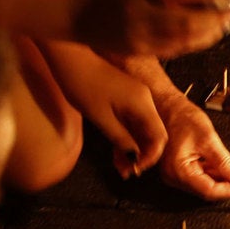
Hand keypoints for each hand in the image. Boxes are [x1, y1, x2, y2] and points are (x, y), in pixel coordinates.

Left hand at [48, 45, 167, 175]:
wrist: (70, 57)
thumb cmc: (82, 85)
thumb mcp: (100, 118)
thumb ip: (121, 138)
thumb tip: (135, 157)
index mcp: (143, 105)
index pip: (160, 137)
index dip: (151, 156)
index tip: (135, 169)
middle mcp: (145, 100)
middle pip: (154, 133)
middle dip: (142, 154)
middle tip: (126, 172)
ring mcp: (136, 97)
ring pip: (142, 128)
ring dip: (133, 147)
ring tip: (119, 166)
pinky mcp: (126, 96)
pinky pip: (133, 120)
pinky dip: (127, 135)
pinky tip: (116, 149)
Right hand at [73, 0, 229, 56]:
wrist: (77, 12)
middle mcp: (139, 18)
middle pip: (186, 23)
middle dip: (215, 20)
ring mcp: (138, 39)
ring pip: (182, 40)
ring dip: (209, 34)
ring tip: (224, 26)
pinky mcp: (138, 53)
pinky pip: (173, 50)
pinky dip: (193, 43)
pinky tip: (205, 36)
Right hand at [155, 91, 229, 199]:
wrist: (169, 106)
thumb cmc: (181, 118)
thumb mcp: (208, 140)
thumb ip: (225, 162)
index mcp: (179, 172)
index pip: (210, 191)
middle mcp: (176, 176)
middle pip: (211, 187)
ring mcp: (179, 172)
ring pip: (211, 179)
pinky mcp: (185, 165)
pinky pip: (206, 171)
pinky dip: (222, 168)